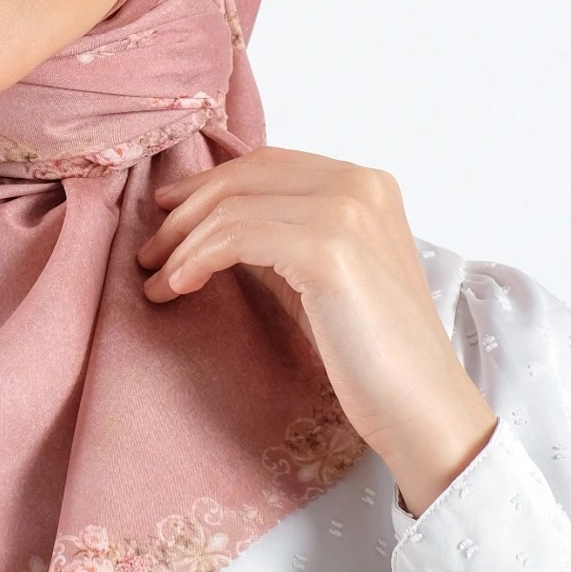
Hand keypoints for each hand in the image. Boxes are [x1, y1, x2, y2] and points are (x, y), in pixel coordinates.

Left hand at [138, 146, 496, 516]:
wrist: (421, 408)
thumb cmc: (371, 354)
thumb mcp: (319, 277)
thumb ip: (279, 240)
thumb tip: (210, 225)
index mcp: (368, 184)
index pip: (268, 163)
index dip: (210, 185)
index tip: (168, 213)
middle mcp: (361, 184)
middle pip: (245, 175)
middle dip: (186, 210)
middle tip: (150, 251)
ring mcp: (347, 211)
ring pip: (232, 205)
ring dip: (181, 242)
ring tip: (156, 280)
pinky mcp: (327, 248)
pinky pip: (234, 237)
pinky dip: (196, 260)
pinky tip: (178, 287)